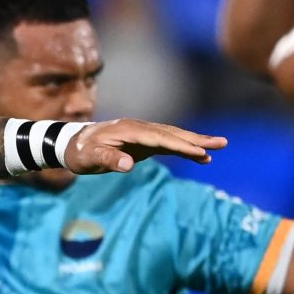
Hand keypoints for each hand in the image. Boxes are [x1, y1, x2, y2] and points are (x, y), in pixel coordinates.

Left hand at [63, 119, 229, 172]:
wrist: (71, 144)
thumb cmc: (79, 152)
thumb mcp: (89, 158)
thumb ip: (109, 159)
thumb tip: (128, 165)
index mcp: (129, 130)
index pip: (161, 138)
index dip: (181, 146)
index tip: (200, 153)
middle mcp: (139, 128)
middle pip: (173, 133)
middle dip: (197, 140)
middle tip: (222, 144)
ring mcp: (143, 133)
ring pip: (174, 136)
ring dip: (195, 142)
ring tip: (218, 147)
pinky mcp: (143, 142)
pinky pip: (168, 143)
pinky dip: (184, 148)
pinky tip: (199, 156)